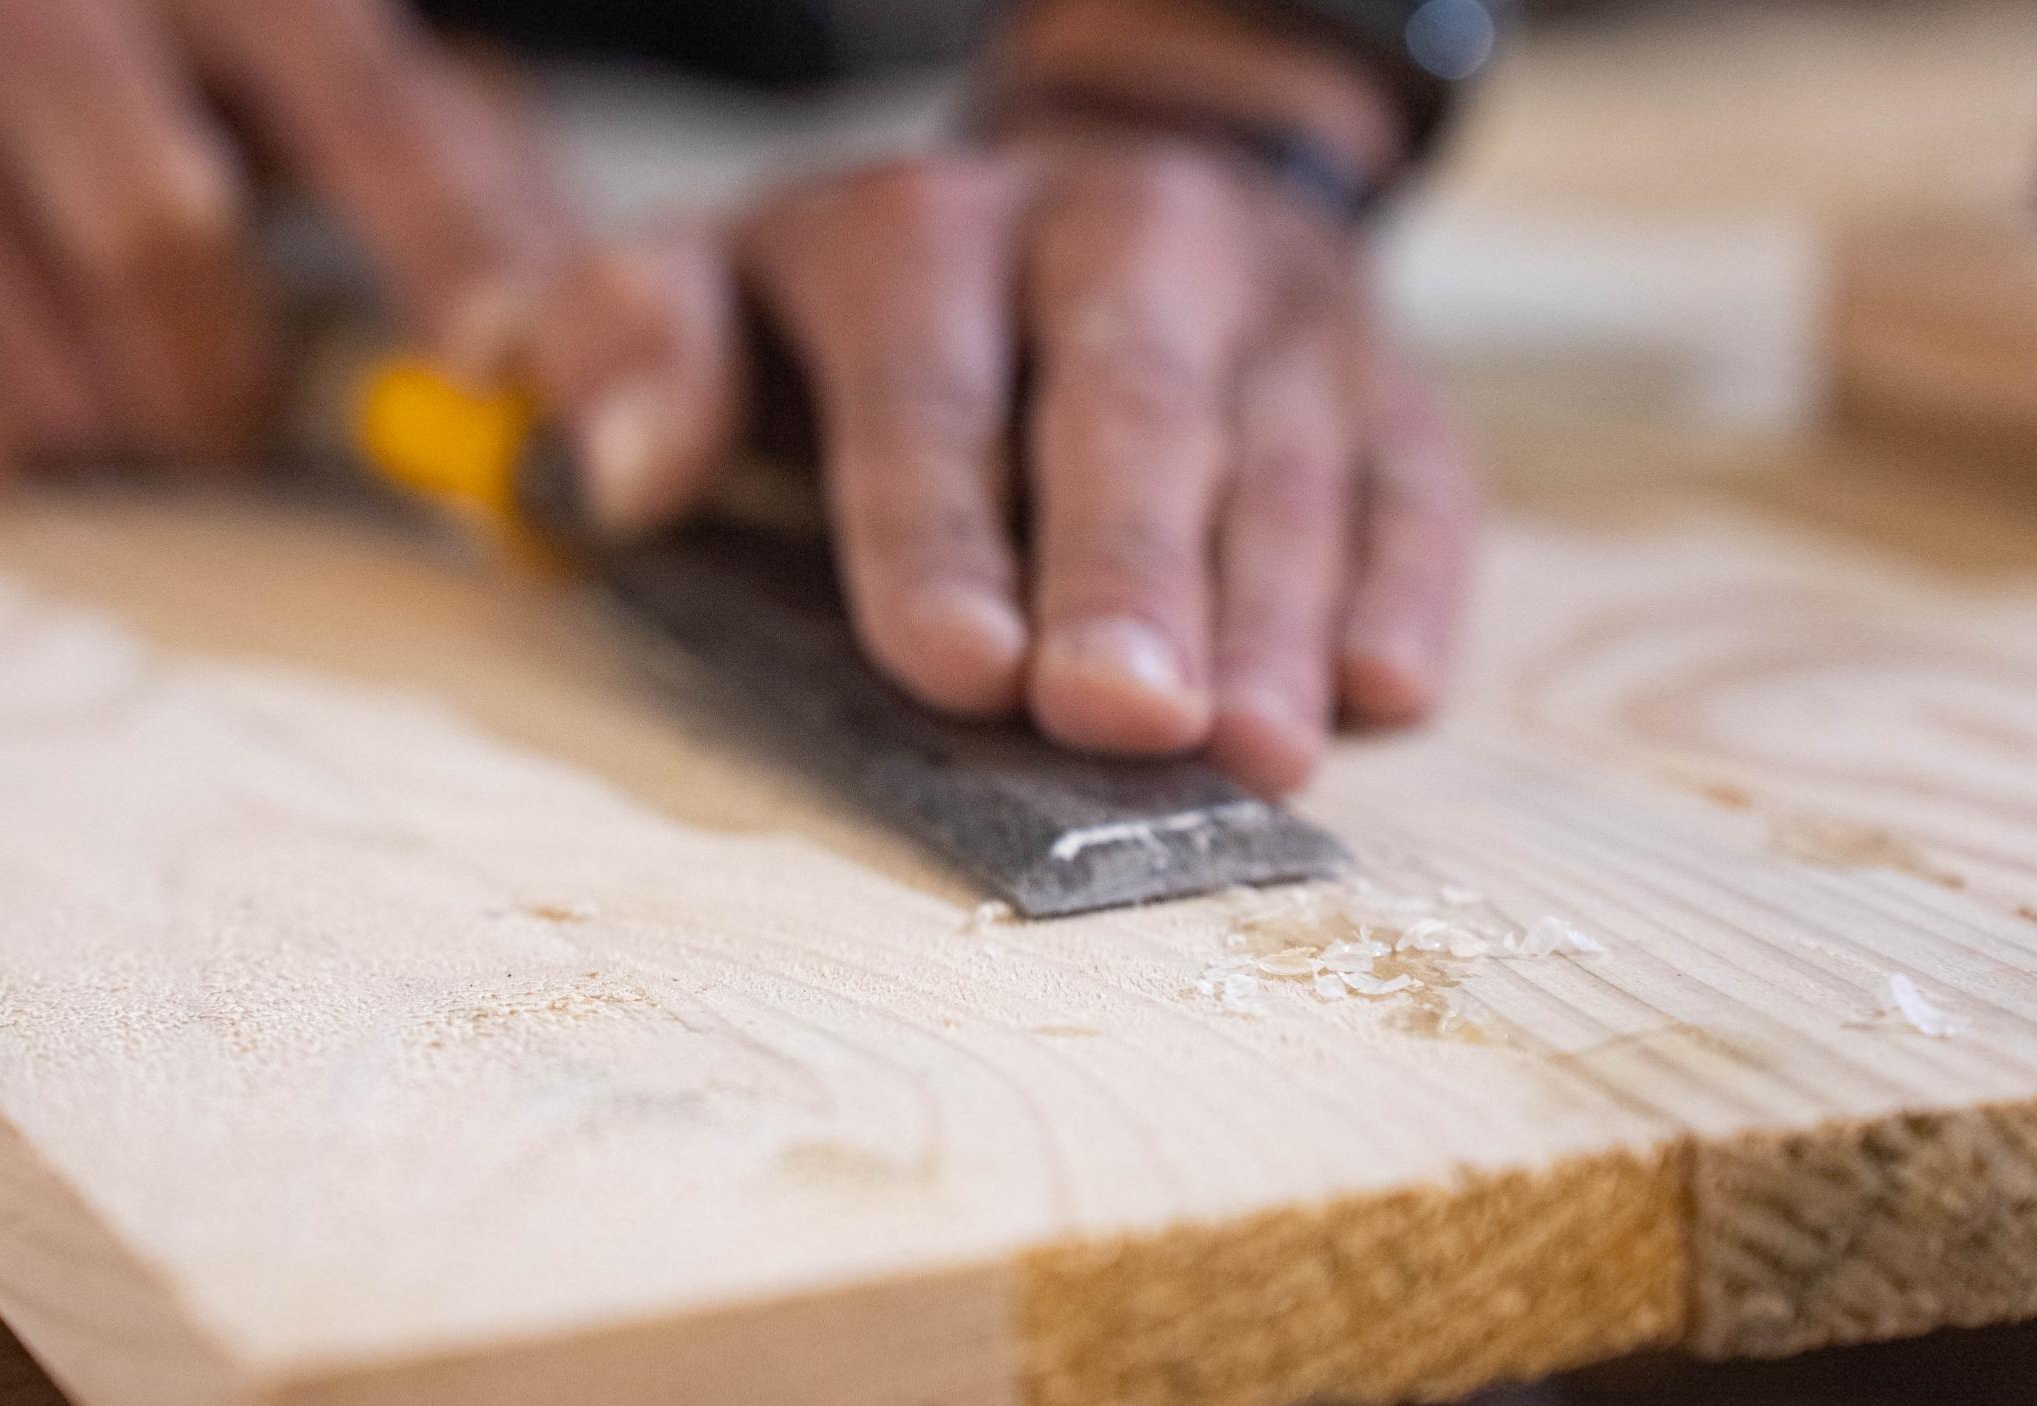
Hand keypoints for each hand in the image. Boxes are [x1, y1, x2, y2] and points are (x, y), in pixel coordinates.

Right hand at [0, 0, 571, 481]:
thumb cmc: (235, 97)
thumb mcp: (380, 111)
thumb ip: (515, 235)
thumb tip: (617, 408)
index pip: (352, 103)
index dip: (437, 239)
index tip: (502, 362)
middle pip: (155, 235)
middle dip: (235, 372)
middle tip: (249, 405)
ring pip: (60, 369)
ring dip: (150, 425)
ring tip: (147, 357)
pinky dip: (46, 447)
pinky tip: (51, 360)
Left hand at [522, 2, 1476, 796]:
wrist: (1112, 187)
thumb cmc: (889, 304)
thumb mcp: (725, 283)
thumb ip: (637, 350)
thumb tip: (619, 471)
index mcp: (929, 232)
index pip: (930, 393)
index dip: (941, 533)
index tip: (959, 668)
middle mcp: (1120, 237)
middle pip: (1131, 411)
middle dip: (1129, 571)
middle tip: (1126, 717)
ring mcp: (1274, 306)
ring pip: (1283, 460)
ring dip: (1274, 613)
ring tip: (1256, 751)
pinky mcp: (1383, 377)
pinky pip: (1417, 478)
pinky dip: (1411, 585)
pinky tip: (1385, 693)